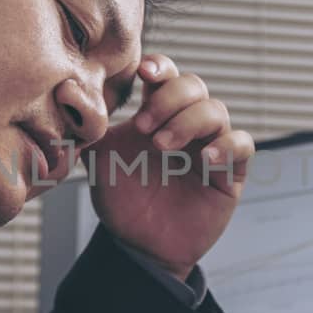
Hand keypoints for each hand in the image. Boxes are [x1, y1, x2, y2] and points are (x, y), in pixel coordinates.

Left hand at [86, 55, 254, 277]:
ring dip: (189, 122)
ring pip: (217, 111)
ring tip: (163, 146)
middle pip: (194, 86)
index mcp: (158, 112)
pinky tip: (205, 159)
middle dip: (170, 98)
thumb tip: (70, 96)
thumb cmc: (122, 199)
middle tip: (144, 127)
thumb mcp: (98, 159)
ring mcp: (211, 145)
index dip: (159, 67)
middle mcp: (187, 123)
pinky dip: (227, 145)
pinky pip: (243, 146)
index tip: (143, 73)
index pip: (165, 75)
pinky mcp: (231, 172)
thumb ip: (90, 128)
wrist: (139, 245)